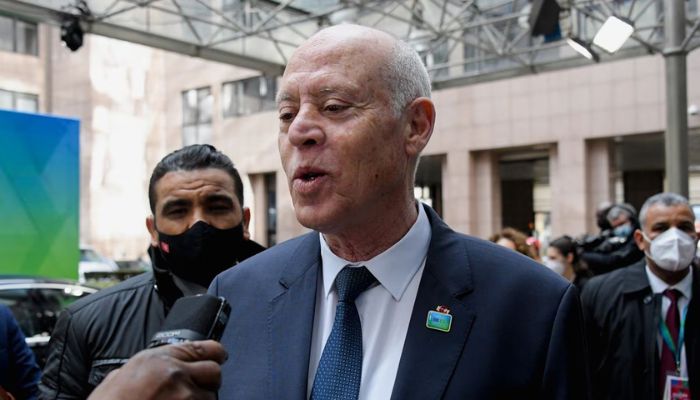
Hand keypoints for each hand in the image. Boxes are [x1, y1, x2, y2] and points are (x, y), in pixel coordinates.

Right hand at [88, 340, 226, 399]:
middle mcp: (175, 374)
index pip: (203, 348)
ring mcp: (184, 397)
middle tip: (197, 389)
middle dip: (208, 381)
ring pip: (210, 397)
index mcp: (157, 359)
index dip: (215, 353)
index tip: (219, 356)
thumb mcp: (117, 378)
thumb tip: (147, 369)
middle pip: (214, 372)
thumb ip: (140, 369)